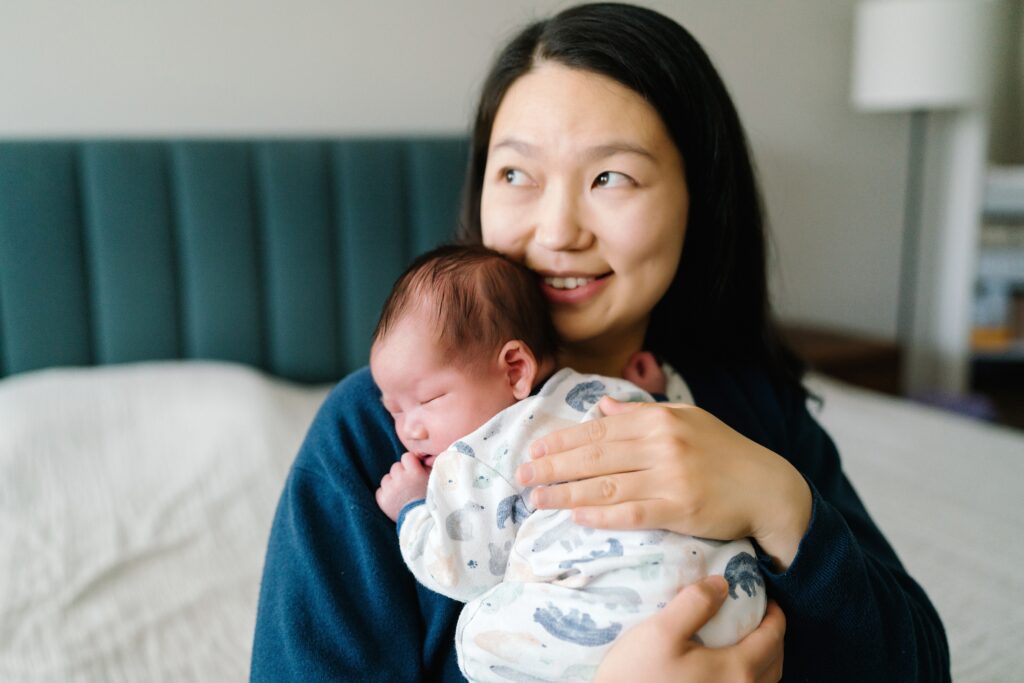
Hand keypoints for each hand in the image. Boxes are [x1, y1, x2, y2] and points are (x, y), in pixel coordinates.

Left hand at [375, 452, 430, 521]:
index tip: (415, 470)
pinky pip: (380, 490)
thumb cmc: (432, 499)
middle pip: (396, 467)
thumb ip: (428, 466)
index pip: (406, 456)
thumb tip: (421, 457)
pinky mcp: (382, 501)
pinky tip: (396, 499)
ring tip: (403, 492)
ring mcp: (390, 490)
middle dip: (402, 473)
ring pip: (387, 478)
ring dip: (393, 482)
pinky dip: (386, 494)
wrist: (424, 522)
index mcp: (414, 472)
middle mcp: (400, 479)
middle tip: (410, 484)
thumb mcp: (435, 479)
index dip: (411, 462)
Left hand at [517, 397, 811, 570]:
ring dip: (566, 493)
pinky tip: (576, 517)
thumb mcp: (686, 420)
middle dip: (553, 465)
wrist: (768, 487)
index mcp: (659, 420)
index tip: (535, 448)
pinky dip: (600, 515)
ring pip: (605, 485)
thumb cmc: (724, 452)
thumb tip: (602, 406)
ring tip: (537, 497)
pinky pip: (630, 513)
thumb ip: (641, 413)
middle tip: (522, 474)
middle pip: (595, 456)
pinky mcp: (680, 510)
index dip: (563, 439)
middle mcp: (662, 445)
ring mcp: (670, 478)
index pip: (599, 429)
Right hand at [595, 576, 785, 682]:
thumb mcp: (660, 631)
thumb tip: (722, 584)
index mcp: (737, 671)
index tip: (769, 600)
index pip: (772, 638)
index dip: (776, 616)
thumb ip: (695, 603)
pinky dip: (751, 679)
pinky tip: (728, 671)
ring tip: (747, 643)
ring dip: (764, 661)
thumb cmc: (638, 675)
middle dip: (773, 638)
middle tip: (760, 618)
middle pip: (775, 663)